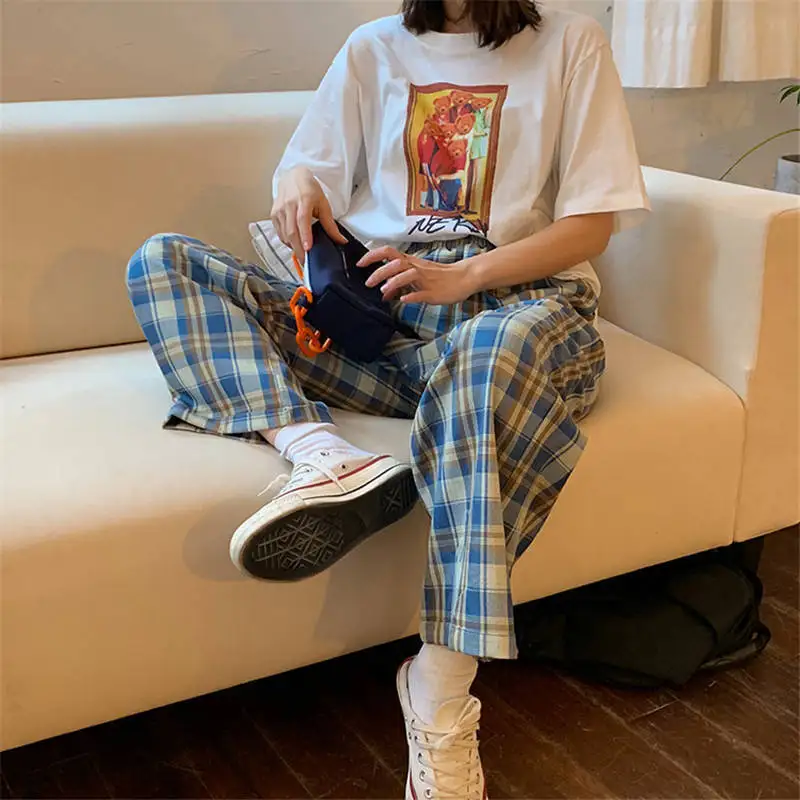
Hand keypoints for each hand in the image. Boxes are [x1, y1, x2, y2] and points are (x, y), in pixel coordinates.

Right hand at [271, 166, 346, 258]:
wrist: (293, 177)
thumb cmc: (309, 190)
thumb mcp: (324, 204)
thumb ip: (330, 224)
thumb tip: (340, 240)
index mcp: (304, 200)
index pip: (302, 220)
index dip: (305, 235)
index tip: (308, 248)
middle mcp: (289, 205)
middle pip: (292, 231)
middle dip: (299, 249)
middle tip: (307, 263)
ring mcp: (279, 210)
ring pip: (284, 234)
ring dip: (293, 247)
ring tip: (302, 254)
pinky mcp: (273, 214)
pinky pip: (280, 233)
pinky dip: (287, 242)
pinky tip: (295, 244)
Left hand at [357, 246, 476, 304]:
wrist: (464, 277)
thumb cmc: (439, 277)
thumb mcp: (417, 277)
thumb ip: (399, 283)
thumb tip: (383, 293)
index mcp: (410, 262)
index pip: (388, 252)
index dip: (372, 256)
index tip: (359, 264)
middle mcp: (416, 267)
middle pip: (395, 263)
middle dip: (379, 272)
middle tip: (368, 283)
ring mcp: (425, 279)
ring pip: (408, 275)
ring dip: (394, 282)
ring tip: (383, 291)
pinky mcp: (434, 292)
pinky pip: (422, 293)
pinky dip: (412, 296)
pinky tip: (404, 301)